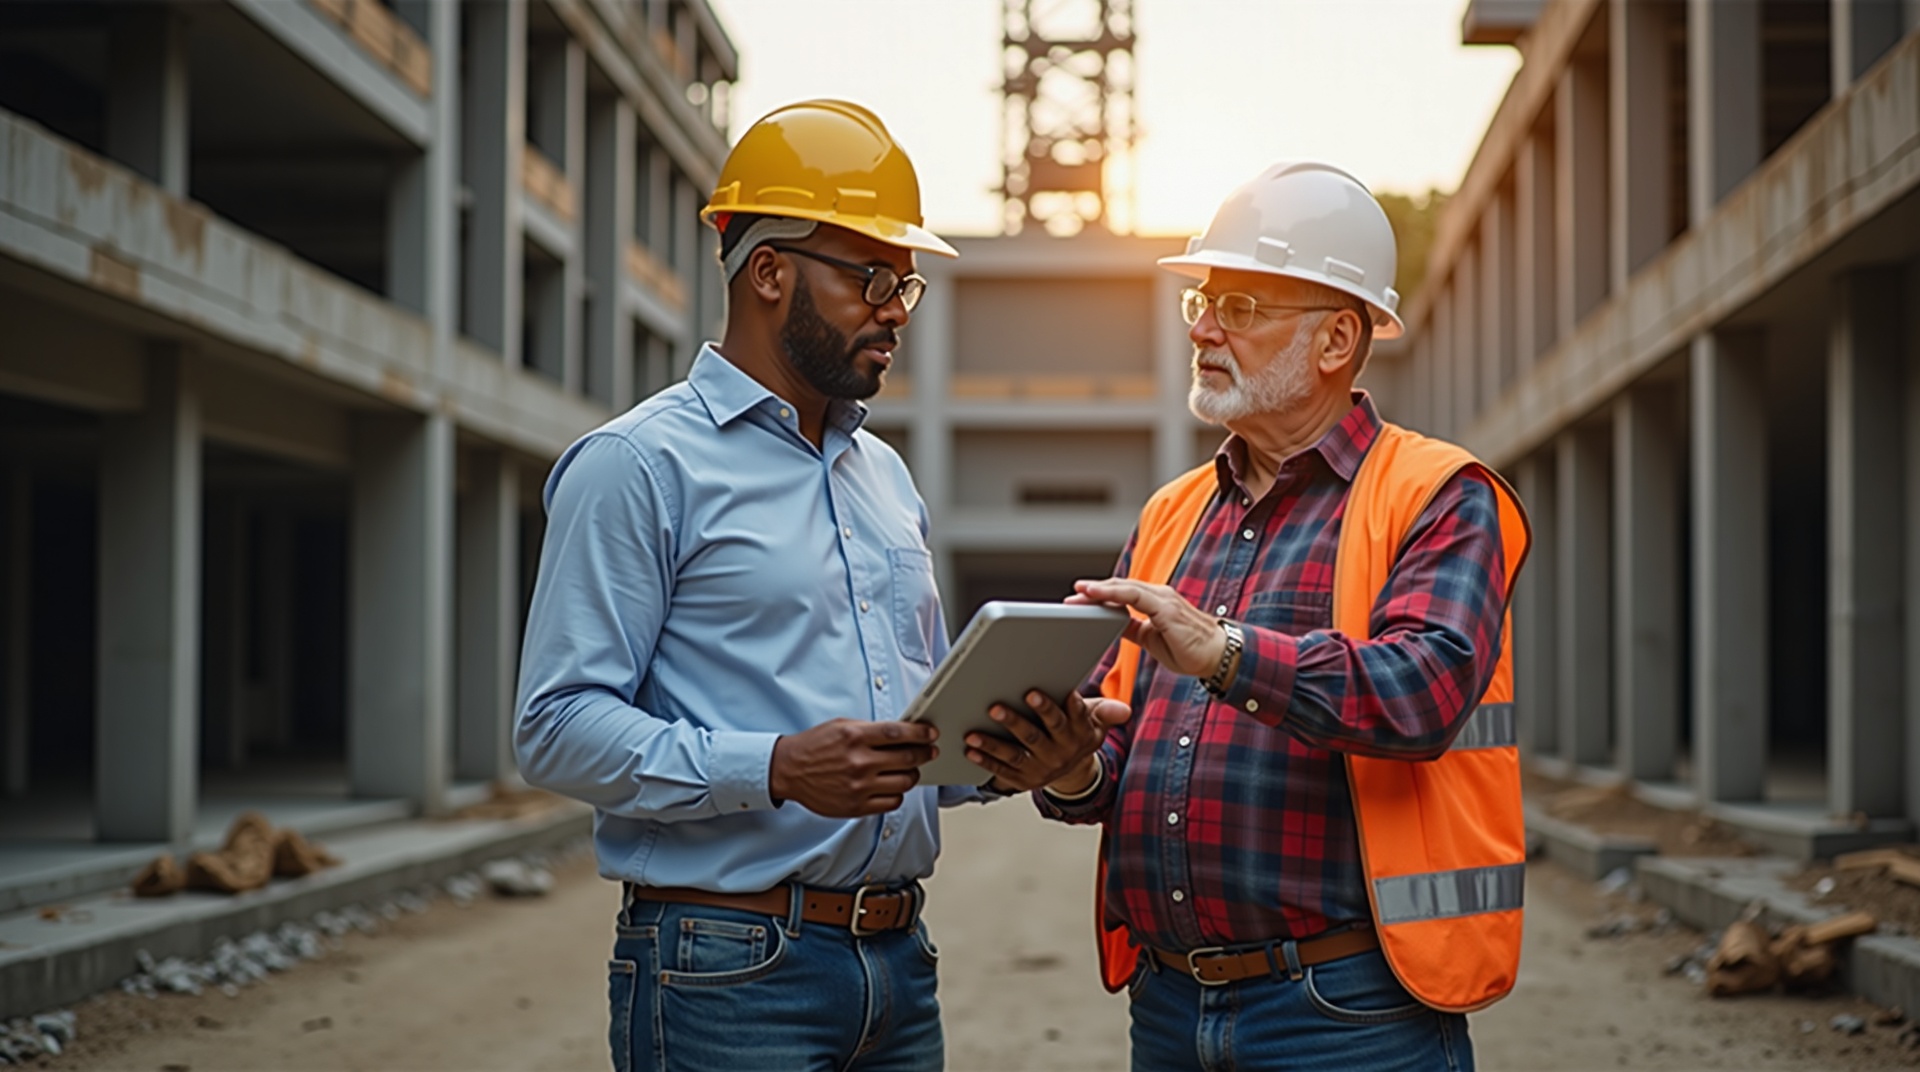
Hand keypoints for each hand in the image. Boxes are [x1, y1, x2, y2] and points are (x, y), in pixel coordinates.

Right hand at [769, 719, 936, 817]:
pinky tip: (893, 786)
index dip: (920, 733)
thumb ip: (871, 729)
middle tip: (929, 751)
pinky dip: (898, 794)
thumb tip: (903, 732)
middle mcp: (858, 762)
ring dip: (912, 775)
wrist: (789, 770)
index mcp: (855, 737)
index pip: (898, 733)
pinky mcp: (856, 806)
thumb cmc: (815, 746)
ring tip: (909, 769)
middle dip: (924, 754)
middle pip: (907, 759)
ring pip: (904, 783)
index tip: (931, 734)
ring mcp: (858, 786)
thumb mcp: (841, 726)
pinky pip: (892, 802)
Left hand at [964, 690, 1129, 793]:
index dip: (1051, 707)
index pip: (1067, 718)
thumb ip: (1105, 712)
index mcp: (1078, 734)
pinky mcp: (1025, 780)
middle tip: (996, 707)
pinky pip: (1003, 771)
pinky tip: (970, 749)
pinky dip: (985, 760)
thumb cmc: (1079, 733)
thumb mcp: (1096, 722)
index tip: (1034, 693)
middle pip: (1036, 736)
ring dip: (993, 743)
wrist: (1074, 772)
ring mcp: (1041, 768)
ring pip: (1015, 754)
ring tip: (973, 732)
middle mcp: (1060, 752)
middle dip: (1015, 721)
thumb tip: (1124, 710)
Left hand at [1070, 578, 1226, 677]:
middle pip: (1120, 587)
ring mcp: (1163, 599)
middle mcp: (1159, 595)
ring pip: (1125, 588)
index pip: (1122, 594)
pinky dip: (1113, 594)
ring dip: (1099, 589)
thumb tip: (1113, 624)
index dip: (1100, 595)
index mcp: (1156, 602)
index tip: (1079, 600)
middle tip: (1071, 596)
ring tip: (1078, 591)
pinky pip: (1135, 596)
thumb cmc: (1190, 650)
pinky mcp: (1166, 607)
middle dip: (1094, 591)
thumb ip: (1133, 628)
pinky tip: (1097, 595)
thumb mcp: (1152, 639)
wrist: (1218, 656)